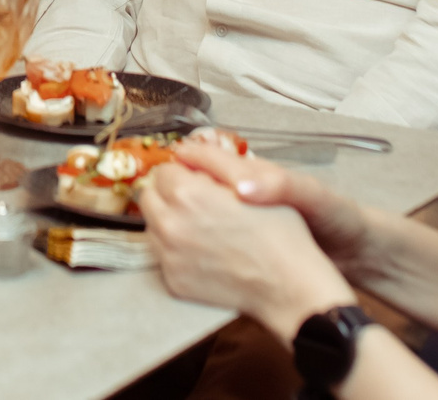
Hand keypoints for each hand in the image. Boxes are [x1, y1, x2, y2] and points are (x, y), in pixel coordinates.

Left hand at [137, 160, 355, 341]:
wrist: (288, 285)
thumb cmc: (277, 231)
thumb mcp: (249, 181)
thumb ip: (212, 159)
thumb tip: (184, 151)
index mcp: (186, 194)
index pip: (164, 170)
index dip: (184, 173)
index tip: (200, 182)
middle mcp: (169, 226)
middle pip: (150, 197)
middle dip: (170, 195)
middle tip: (200, 203)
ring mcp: (169, 258)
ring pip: (153, 227)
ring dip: (170, 222)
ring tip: (204, 228)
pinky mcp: (173, 282)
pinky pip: (164, 257)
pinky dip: (177, 251)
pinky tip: (206, 252)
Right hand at [170, 139, 437, 339]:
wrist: (360, 255)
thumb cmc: (340, 219)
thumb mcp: (315, 198)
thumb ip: (281, 185)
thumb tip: (240, 187)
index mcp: (259, 172)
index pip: (210, 155)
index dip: (187, 158)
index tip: (164, 166)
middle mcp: (246, 190)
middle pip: (196, 181)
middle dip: (174, 185)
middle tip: (154, 198)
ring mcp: (244, 218)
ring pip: (199, 209)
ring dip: (182, 214)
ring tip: (165, 224)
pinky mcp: (245, 245)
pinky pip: (211, 239)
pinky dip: (196, 241)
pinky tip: (190, 251)